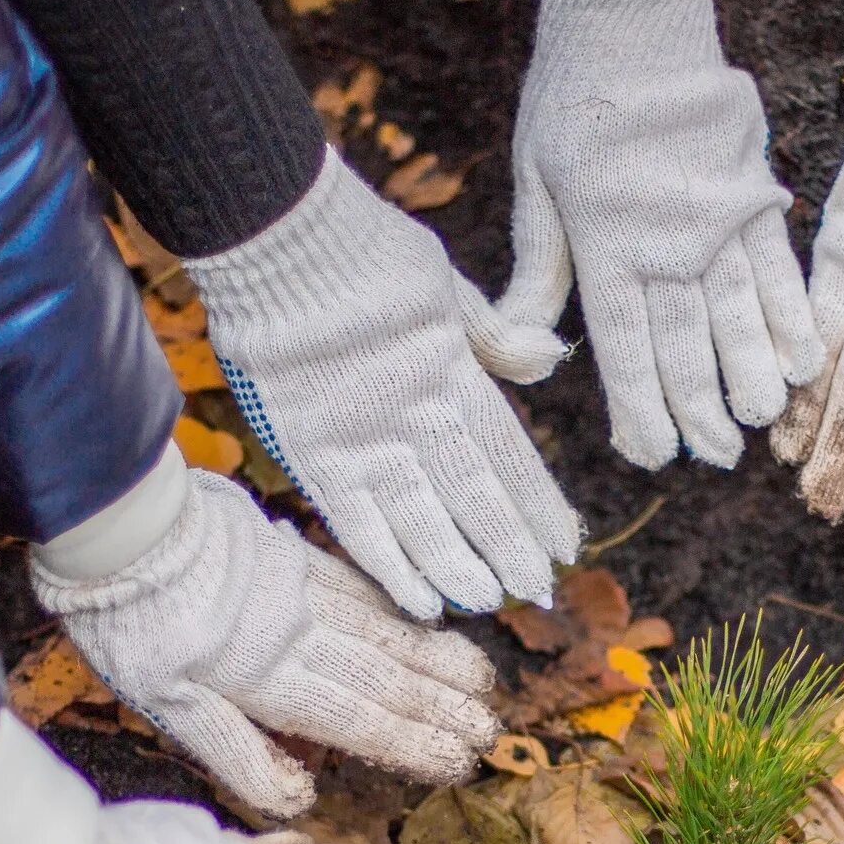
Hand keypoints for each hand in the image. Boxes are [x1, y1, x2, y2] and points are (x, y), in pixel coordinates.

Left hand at [34, 472, 500, 818]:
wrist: (121, 528)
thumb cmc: (133, 625)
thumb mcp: (164, 704)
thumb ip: (237, 753)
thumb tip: (301, 798)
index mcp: (270, 678)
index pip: (360, 720)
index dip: (415, 745)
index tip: (459, 763)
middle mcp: (301, 635)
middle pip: (388, 679)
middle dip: (445, 709)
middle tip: (491, 733)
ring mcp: (305, 592)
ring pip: (387, 633)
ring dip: (440, 662)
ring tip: (483, 684)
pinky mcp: (296, 558)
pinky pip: (367, 590)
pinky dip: (407, 613)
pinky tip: (433, 623)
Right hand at [186, 146, 577, 619]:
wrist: (277, 241)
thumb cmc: (366, 254)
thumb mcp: (447, 284)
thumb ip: (495, 335)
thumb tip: (550, 360)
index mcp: (452, 373)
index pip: (510, 456)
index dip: (540, 507)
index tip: (566, 545)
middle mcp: (412, 415)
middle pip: (474, 499)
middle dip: (509, 550)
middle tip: (537, 592)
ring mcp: (359, 439)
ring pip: (420, 525)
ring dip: (458, 571)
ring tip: (486, 603)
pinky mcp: (310, 453)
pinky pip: (355, 525)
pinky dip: (390, 568)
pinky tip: (420, 601)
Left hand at [498, 0, 821, 469]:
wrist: (632, 14)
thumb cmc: (571, 102)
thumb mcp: (534, 185)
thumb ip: (536, 272)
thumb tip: (529, 357)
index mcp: (603, 248)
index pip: (625, 351)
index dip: (640, 410)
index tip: (651, 452)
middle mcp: (664, 245)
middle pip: (687, 347)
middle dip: (699, 411)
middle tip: (712, 456)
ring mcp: (716, 222)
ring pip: (740, 318)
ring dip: (753, 376)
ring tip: (761, 422)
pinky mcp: (754, 196)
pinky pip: (779, 269)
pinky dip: (792, 317)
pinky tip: (801, 359)